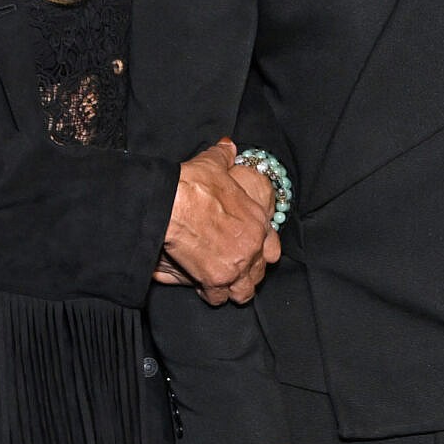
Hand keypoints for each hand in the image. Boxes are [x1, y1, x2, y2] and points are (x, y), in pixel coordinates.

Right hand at [156, 140, 274, 303]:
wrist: (171, 204)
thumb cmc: (192, 184)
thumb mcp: (213, 164)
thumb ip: (224, 157)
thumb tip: (228, 146)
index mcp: (257, 220)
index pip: (272, 248)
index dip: (262, 252)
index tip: (251, 253)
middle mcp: (252, 246)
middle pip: (258, 273)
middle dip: (246, 273)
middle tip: (232, 270)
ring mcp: (236, 265)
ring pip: (243, 291)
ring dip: (233, 288)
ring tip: (221, 284)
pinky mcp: (215, 279)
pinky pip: (218, 298)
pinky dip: (210, 294)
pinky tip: (201, 286)